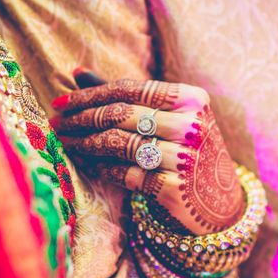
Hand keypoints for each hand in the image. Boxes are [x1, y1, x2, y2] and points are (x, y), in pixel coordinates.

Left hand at [51, 73, 243, 233]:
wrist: (221, 204)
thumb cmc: (189, 153)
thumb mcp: (172, 119)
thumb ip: (130, 98)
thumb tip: (77, 73)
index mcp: (190, 99)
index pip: (128, 90)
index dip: (89, 94)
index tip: (60, 101)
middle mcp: (189, 126)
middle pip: (120, 115)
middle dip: (80, 119)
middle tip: (56, 124)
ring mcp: (183, 158)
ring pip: (118, 144)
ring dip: (84, 144)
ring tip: (66, 144)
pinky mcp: (174, 189)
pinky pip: (125, 174)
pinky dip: (102, 169)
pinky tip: (89, 165)